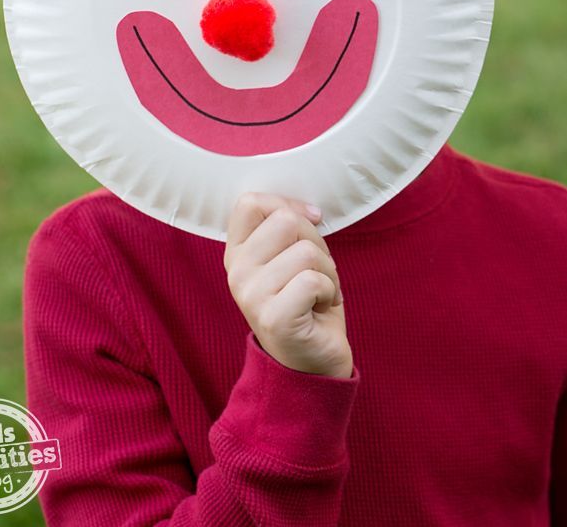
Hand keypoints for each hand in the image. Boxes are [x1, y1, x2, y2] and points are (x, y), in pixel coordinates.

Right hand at [224, 193, 352, 378]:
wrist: (311, 364)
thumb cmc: (306, 303)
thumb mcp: (289, 259)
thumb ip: (287, 231)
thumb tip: (309, 212)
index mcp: (237, 253)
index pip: (250, 203)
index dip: (286, 205)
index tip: (308, 223)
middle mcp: (237, 272)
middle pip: (285, 221)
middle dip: (315, 242)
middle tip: (316, 271)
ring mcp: (251, 295)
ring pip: (306, 251)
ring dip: (327, 271)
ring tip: (319, 292)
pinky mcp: (273, 317)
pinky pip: (313, 280)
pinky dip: (329, 291)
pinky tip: (321, 308)